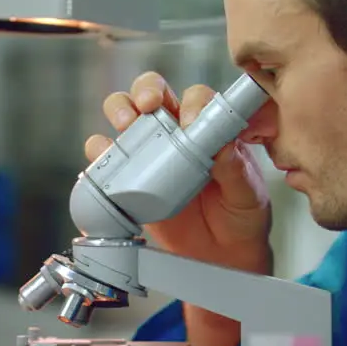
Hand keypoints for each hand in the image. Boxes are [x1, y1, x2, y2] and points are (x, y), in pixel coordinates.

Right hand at [84, 71, 271, 273]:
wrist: (222, 255)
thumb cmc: (240, 216)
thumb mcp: (247, 192)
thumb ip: (236, 169)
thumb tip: (225, 145)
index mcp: (207, 127)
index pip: (196, 98)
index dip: (191, 103)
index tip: (191, 123)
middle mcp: (174, 132)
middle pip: (152, 93)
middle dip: (145, 90)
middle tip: (147, 105)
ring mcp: (148, 154)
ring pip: (124, 117)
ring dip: (119, 112)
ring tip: (125, 127)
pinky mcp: (129, 180)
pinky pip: (107, 162)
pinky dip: (99, 158)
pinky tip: (105, 165)